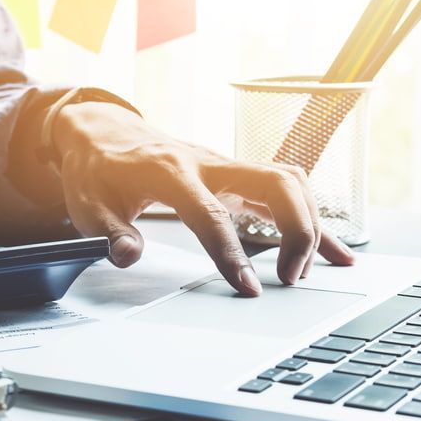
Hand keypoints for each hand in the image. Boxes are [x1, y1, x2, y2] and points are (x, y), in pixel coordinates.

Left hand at [53, 101, 354, 295]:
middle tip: (290, 276)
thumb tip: (128, 255)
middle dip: (295, 229)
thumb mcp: (87, 204)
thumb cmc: (96, 169)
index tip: (248, 287)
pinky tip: (333, 249)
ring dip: (308, 223)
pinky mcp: (234, 173)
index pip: (209, 213)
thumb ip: (110, 232)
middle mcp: (206, 161)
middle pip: (274, 182)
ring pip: (288, 181)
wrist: (102, 132)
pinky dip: (311, 217)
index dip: (230, 253)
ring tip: (303, 270)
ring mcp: (225, 164)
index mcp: (168, 170)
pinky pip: (284, 188)